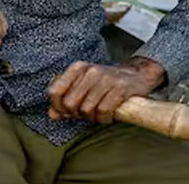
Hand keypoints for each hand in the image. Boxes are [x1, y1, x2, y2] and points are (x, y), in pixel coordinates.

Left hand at [46, 58, 165, 123]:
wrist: (136, 75)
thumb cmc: (105, 83)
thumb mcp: (83, 85)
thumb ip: (66, 97)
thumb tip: (52, 115)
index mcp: (77, 68)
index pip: (55, 91)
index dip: (57, 107)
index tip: (65, 112)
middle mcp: (90, 71)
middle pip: (70, 103)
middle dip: (76, 114)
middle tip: (85, 114)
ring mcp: (106, 79)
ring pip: (87, 109)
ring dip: (92, 117)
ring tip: (97, 114)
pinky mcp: (120, 88)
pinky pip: (104, 111)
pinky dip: (104, 118)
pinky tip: (107, 116)